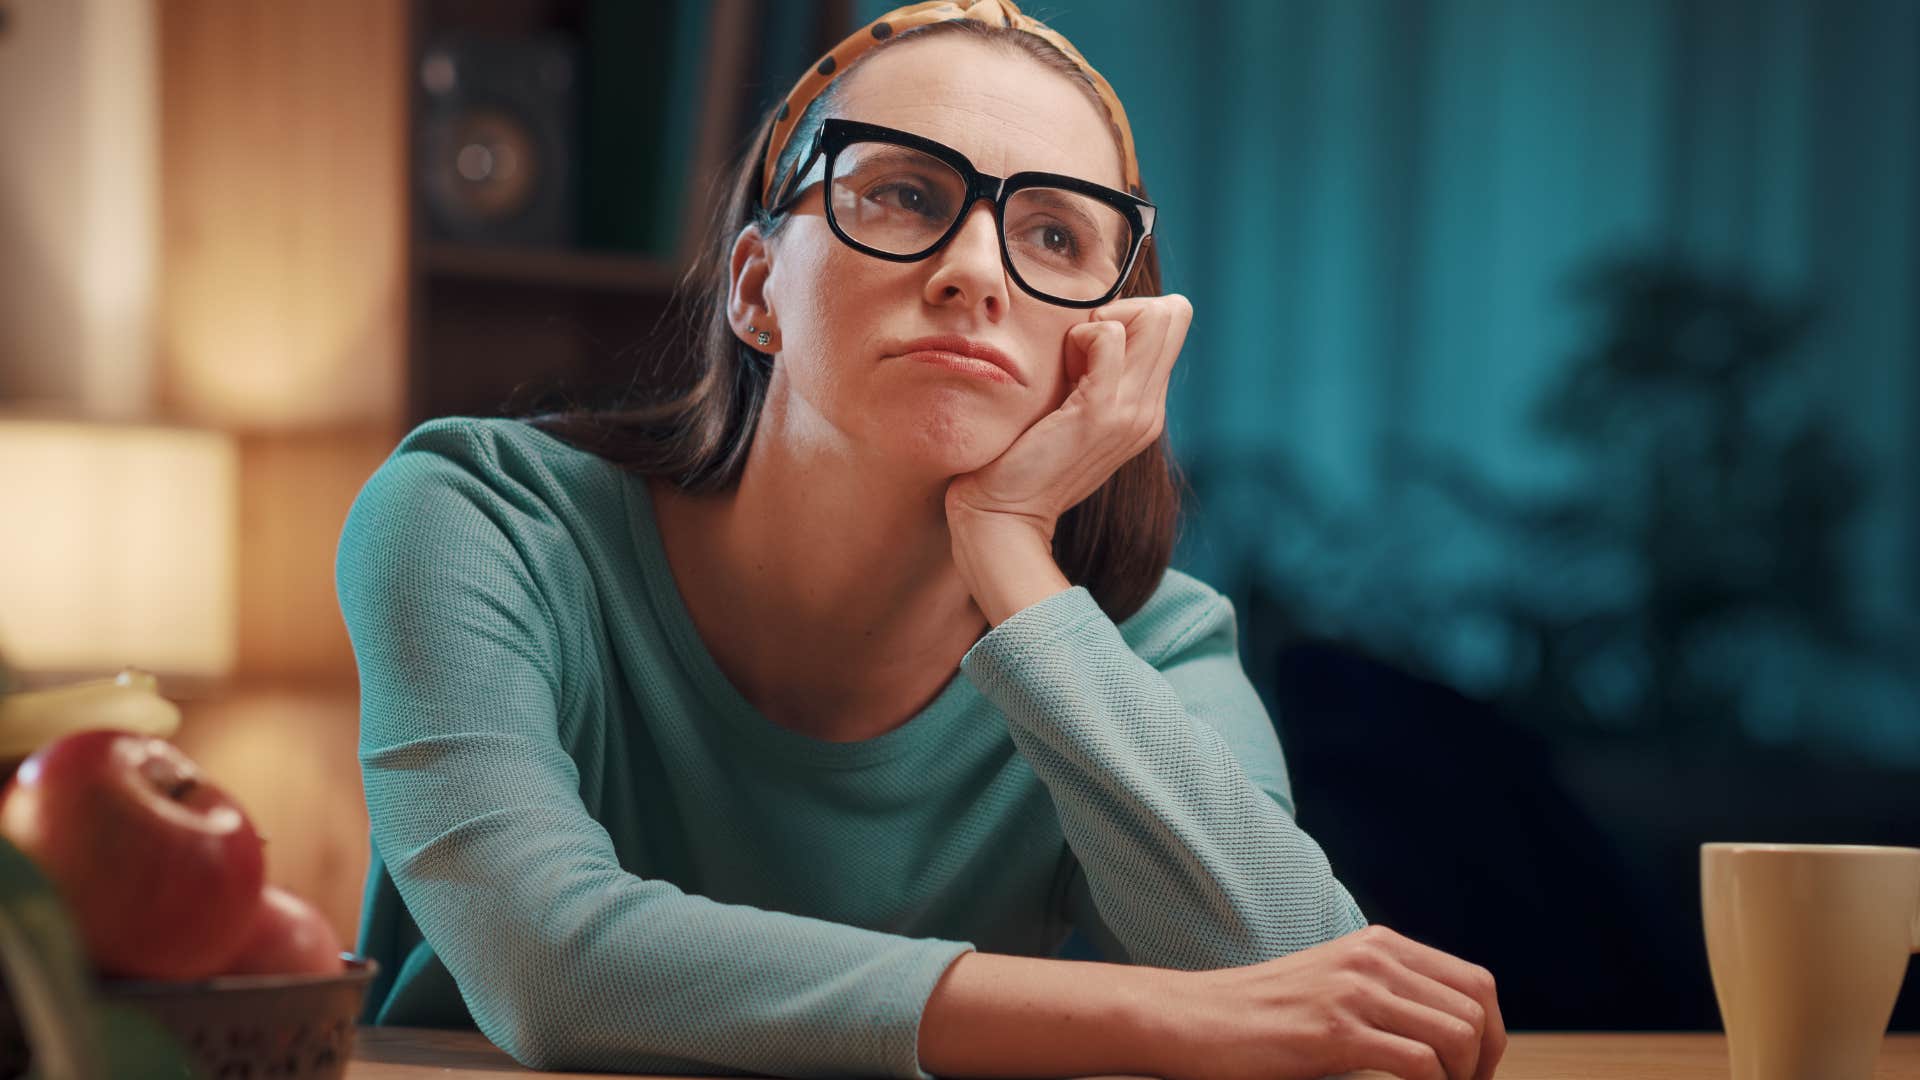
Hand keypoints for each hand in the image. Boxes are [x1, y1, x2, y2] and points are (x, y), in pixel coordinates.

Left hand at [943, 294, 1192, 543]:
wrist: (1005, 513)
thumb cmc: (1023, 457)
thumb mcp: (1072, 412)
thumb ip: (1092, 375)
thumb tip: (1090, 327)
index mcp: (1146, 408)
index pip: (1172, 324)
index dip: (1132, 316)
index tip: (1088, 348)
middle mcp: (1149, 409)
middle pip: (1173, 314)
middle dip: (1125, 310)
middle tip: (1081, 345)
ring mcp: (1132, 411)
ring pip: (1154, 317)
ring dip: (1103, 322)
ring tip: (1072, 360)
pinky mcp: (1100, 411)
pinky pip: (1108, 337)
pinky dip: (1082, 336)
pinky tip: (1062, 366)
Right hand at [1146, 925, 1506, 1079]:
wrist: (1194, 1018)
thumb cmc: (1261, 1014)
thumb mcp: (1333, 983)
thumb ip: (1385, 992)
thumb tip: (1447, 1035)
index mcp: (1378, 944)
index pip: (1474, 983)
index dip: (1493, 1035)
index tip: (1476, 1073)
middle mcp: (1373, 959)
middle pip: (1476, 1009)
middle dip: (1484, 1063)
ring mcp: (1355, 992)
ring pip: (1457, 1036)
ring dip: (1460, 1078)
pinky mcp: (1336, 1033)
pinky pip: (1419, 1065)